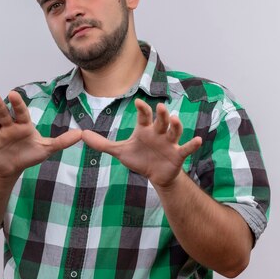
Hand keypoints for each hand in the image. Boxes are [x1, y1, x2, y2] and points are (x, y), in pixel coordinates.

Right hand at [0, 91, 81, 178]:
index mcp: (23, 125)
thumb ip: (62, 141)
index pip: (20, 112)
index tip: (13, 94)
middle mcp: (9, 126)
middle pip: (4, 114)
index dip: (17, 104)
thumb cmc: (29, 155)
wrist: (12, 168)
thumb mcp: (47, 149)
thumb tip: (82, 134)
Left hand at [81, 100, 201, 189]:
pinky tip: (198, 140)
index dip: (142, 109)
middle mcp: (158, 133)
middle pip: (161, 120)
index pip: (144, 116)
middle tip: (160, 107)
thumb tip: (81, 135)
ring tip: (175, 120)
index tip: (138, 103)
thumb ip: (102, 144)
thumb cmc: (139, 159)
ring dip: (176, 125)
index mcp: (145, 130)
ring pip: (174, 131)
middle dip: (161, 114)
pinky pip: (186, 148)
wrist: (155, 175)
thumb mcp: (119, 152)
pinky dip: (193, 144)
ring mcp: (169, 143)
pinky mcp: (178, 155)